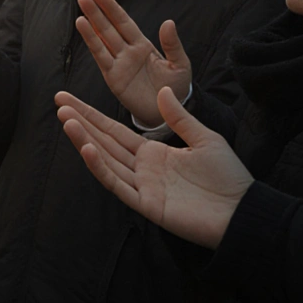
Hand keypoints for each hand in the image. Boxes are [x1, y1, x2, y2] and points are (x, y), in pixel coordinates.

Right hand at [55, 88, 252, 249]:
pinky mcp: (146, 204)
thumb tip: (161, 92)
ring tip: (66, 120)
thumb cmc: (228, 177)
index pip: (114, 130)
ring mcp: (142, 186)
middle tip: (59, 104)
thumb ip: (179, 118)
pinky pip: (118, 184)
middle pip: (104, 142)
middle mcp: (142, 168)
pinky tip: (86, 149)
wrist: (244, 210)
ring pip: (105, 160)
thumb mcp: (204, 138)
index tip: (69, 99)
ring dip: (84, 141)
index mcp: (153, 153)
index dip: (92, 114)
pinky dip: (100, 167)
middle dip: (81, 123)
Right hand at [75, 0, 191, 127]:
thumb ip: (172, 44)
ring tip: (81, 8)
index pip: (124, 22)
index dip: (112, 8)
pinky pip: (100, 57)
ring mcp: (118, 63)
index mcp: (143, 45)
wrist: (168, 113)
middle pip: (109, 27)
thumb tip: (168, 22)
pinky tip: (83, 27)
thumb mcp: (180, 64)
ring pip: (101, 39)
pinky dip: (91, 42)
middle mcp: (127, 51)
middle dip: (97, 11)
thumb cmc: (175, 89)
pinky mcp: (112, 77)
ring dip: (91, 24)